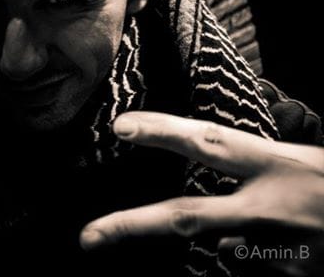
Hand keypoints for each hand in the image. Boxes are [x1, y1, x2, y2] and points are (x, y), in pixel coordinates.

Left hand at [79, 111, 323, 275]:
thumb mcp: (308, 161)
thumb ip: (260, 165)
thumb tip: (219, 166)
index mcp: (278, 165)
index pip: (210, 142)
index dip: (164, 132)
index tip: (121, 127)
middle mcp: (270, 208)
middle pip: (188, 217)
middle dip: (131, 226)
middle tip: (87, 237)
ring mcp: (278, 250)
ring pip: (226, 244)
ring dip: (239, 233)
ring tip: (291, 219)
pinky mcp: (290, 276)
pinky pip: (256, 260)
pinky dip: (265, 250)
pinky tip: (300, 239)